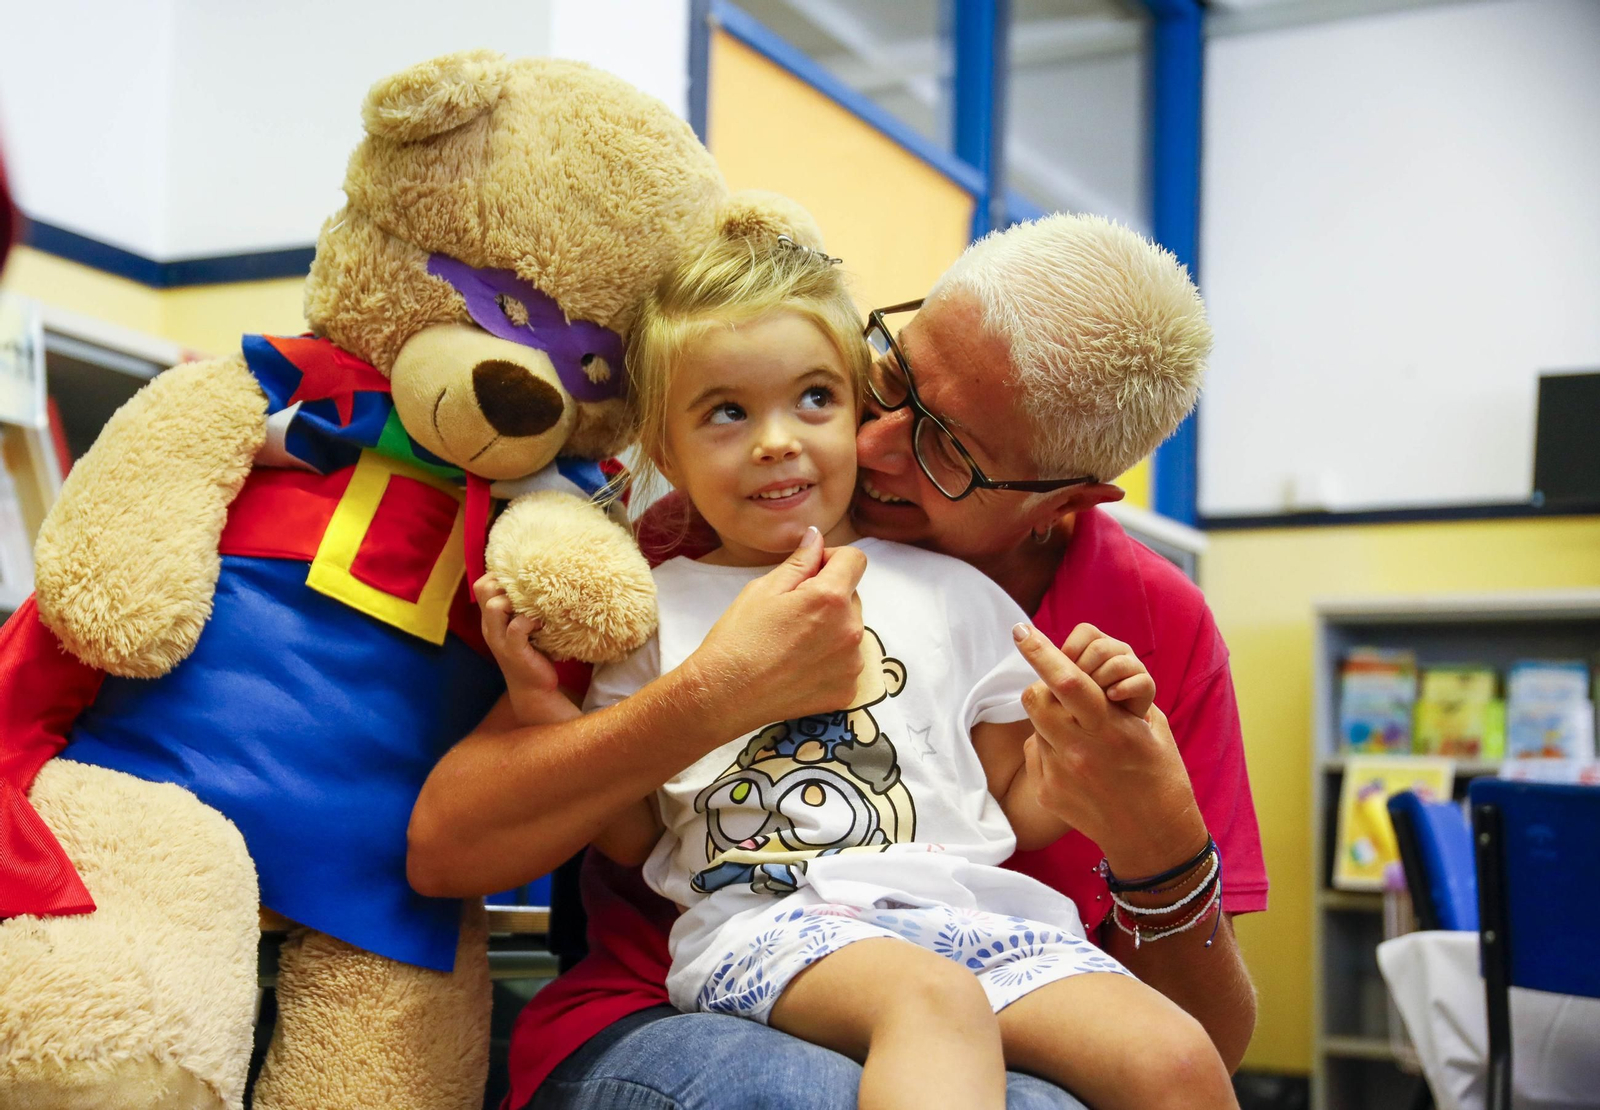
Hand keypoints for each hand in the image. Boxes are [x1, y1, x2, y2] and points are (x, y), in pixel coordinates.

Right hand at [474, 574, 561, 716]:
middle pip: (482, 588)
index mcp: (491, 618)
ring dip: (516, 601)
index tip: (521, 582)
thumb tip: (542, 580)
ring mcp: (499, 639)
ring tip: (533, 608)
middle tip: (526, 593)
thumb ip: (523, 607)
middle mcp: (490, 626)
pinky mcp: (513, 651)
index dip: (499, 576)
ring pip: (495, 606)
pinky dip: (530, 621)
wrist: (534, 689)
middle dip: (505, 583)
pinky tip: (541, 625)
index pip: (482, 584)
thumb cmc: (534, 653)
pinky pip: (516, 627)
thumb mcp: (524, 626)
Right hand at [685, 527, 867, 732]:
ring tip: (792, 643)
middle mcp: (851, 630)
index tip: (810, 571)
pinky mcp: (847, 691)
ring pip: (850, 631)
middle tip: (791, 613)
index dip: (832, 559)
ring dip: (831, 629)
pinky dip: (829, 661)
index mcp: (830, 598)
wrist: (724, 696)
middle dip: (829, 596)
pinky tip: (798, 667)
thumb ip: (800, 561)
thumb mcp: (764, 589)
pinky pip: (846, 663)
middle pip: (852, 597)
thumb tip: (817, 536)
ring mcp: (852, 664)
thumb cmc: (738, 638)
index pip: (855, 560)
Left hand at [1012, 623, 1206, 876]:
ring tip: (1077, 732)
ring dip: (1049, 717)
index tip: (1021, 630)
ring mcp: (1060, 773)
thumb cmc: (1160, 772)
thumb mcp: (1148, 725)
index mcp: (1111, 728)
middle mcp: (1080, 749)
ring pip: (1034, 723)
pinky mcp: (1048, 792)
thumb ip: (1109, 698)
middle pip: (1036, 697)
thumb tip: (1070, 677)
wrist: (1155, 836)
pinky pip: (1036, 752)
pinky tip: (1077, 765)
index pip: (1066, 680)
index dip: (1040, 651)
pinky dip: (1050, 748)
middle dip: (1041, 683)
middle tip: (1059, 689)